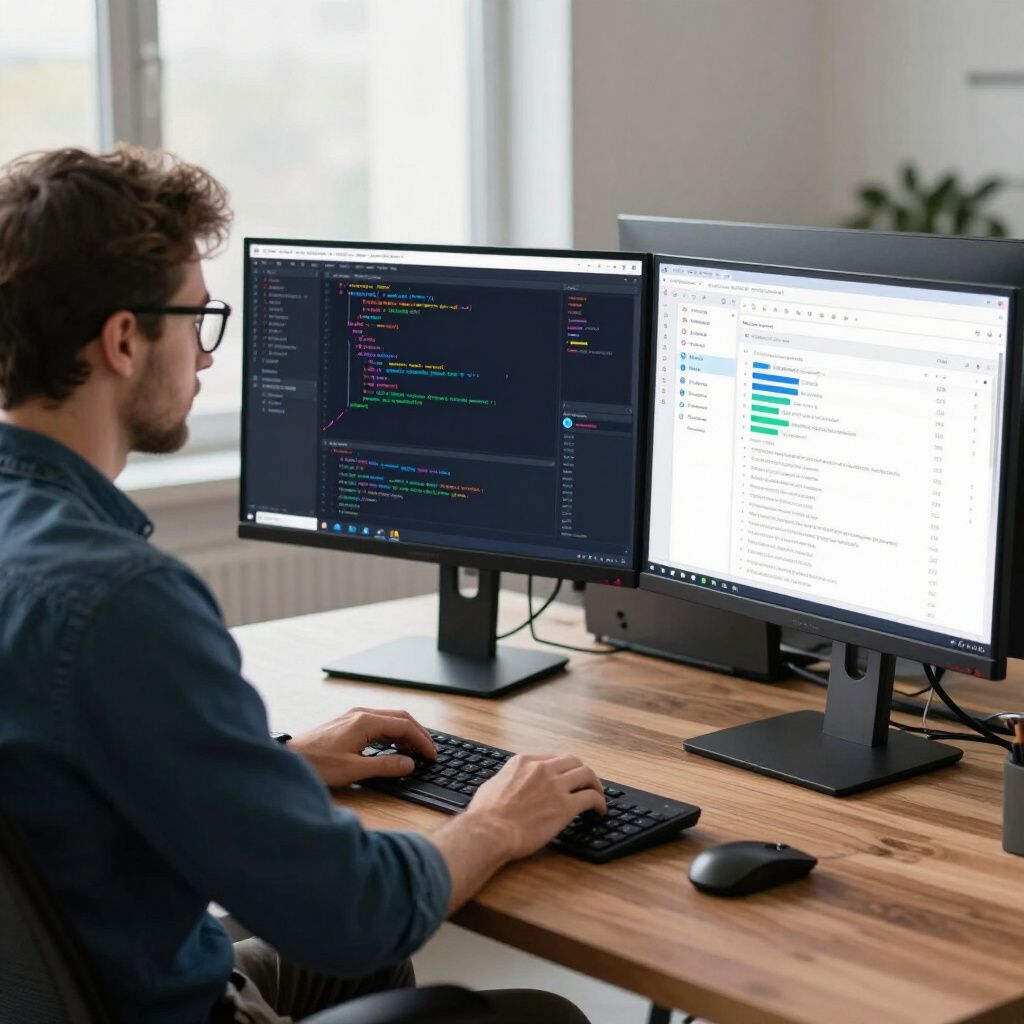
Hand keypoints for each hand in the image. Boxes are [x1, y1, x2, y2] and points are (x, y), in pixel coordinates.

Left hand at [288, 707, 435, 788]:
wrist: (288, 759)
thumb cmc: (317, 764)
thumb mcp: (354, 770)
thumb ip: (385, 766)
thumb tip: (409, 764)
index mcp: (366, 721)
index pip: (404, 726)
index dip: (422, 741)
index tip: (432, 755)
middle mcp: (361, 714)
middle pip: (400, 718)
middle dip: (418, 734)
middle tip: (429, 752)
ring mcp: (353, 717)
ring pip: (389, 719)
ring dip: (405, 733)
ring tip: (415, 751)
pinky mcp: (347, 723)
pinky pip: (378, 723)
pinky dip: (392, 734)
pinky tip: (393, 747)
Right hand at [463, 753, 605, 860]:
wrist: (489, 831)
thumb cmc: (484, 815)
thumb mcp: (491, 785)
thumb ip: (504, 780)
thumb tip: (504, 784)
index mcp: (523, 762)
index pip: (552, 758)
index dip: (562, 769)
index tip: (566, 779)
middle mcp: (542, 769)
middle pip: (573, 761)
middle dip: (582, 773)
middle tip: (586, 785)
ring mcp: (555, 786)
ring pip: (587, 775)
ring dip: (595, 785)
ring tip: (597, 797)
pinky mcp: (565, 806)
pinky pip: (592, 798)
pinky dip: (599, 803)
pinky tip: (598, 812)